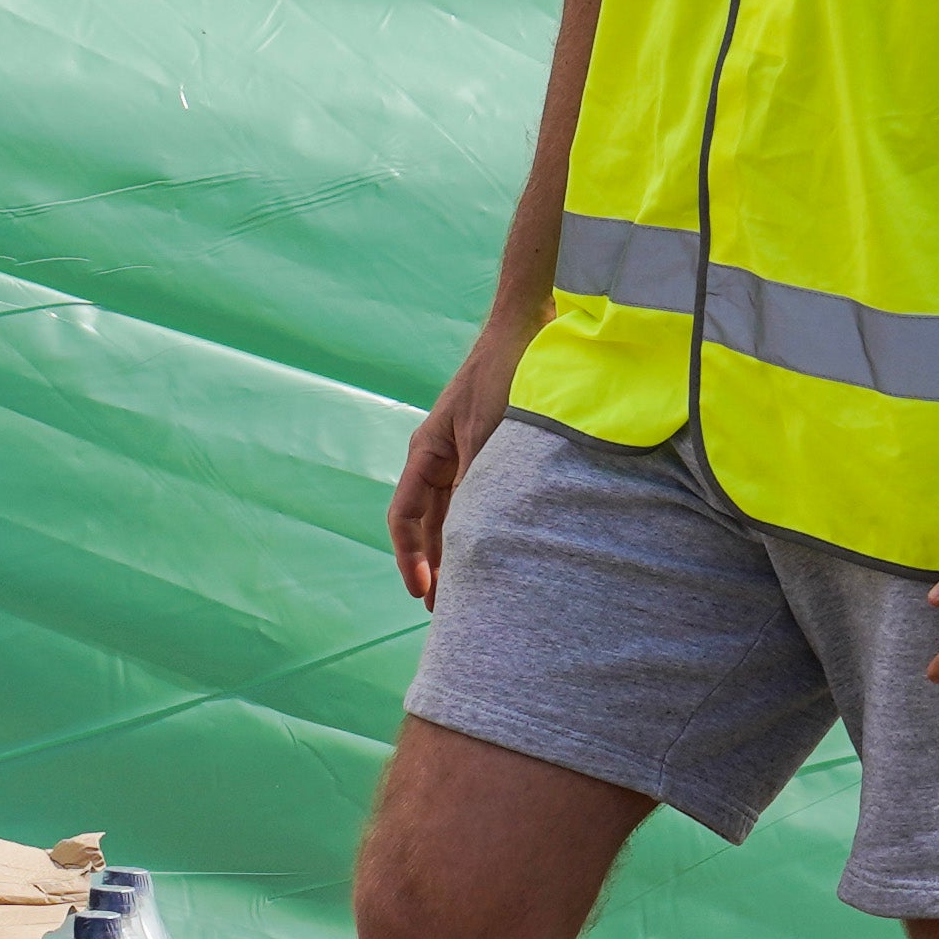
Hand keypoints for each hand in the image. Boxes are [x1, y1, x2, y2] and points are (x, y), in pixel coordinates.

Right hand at [391, 314, 535, 603]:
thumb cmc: (503, 372)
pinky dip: (484, 526)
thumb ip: (477, 480)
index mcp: (427, 451)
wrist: (533, 327)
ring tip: (472, 591)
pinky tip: (500, 549)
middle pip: (429, 523)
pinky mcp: (495, 452)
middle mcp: (442, 457)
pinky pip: (482, 499)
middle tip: (448, 610)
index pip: (405, 516)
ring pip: (455, 515)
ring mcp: (468, 455)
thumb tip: (472, 533)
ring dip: (459, 551)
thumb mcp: (488, 431)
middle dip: (435, 566)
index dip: (410, 558)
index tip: (423, 593)